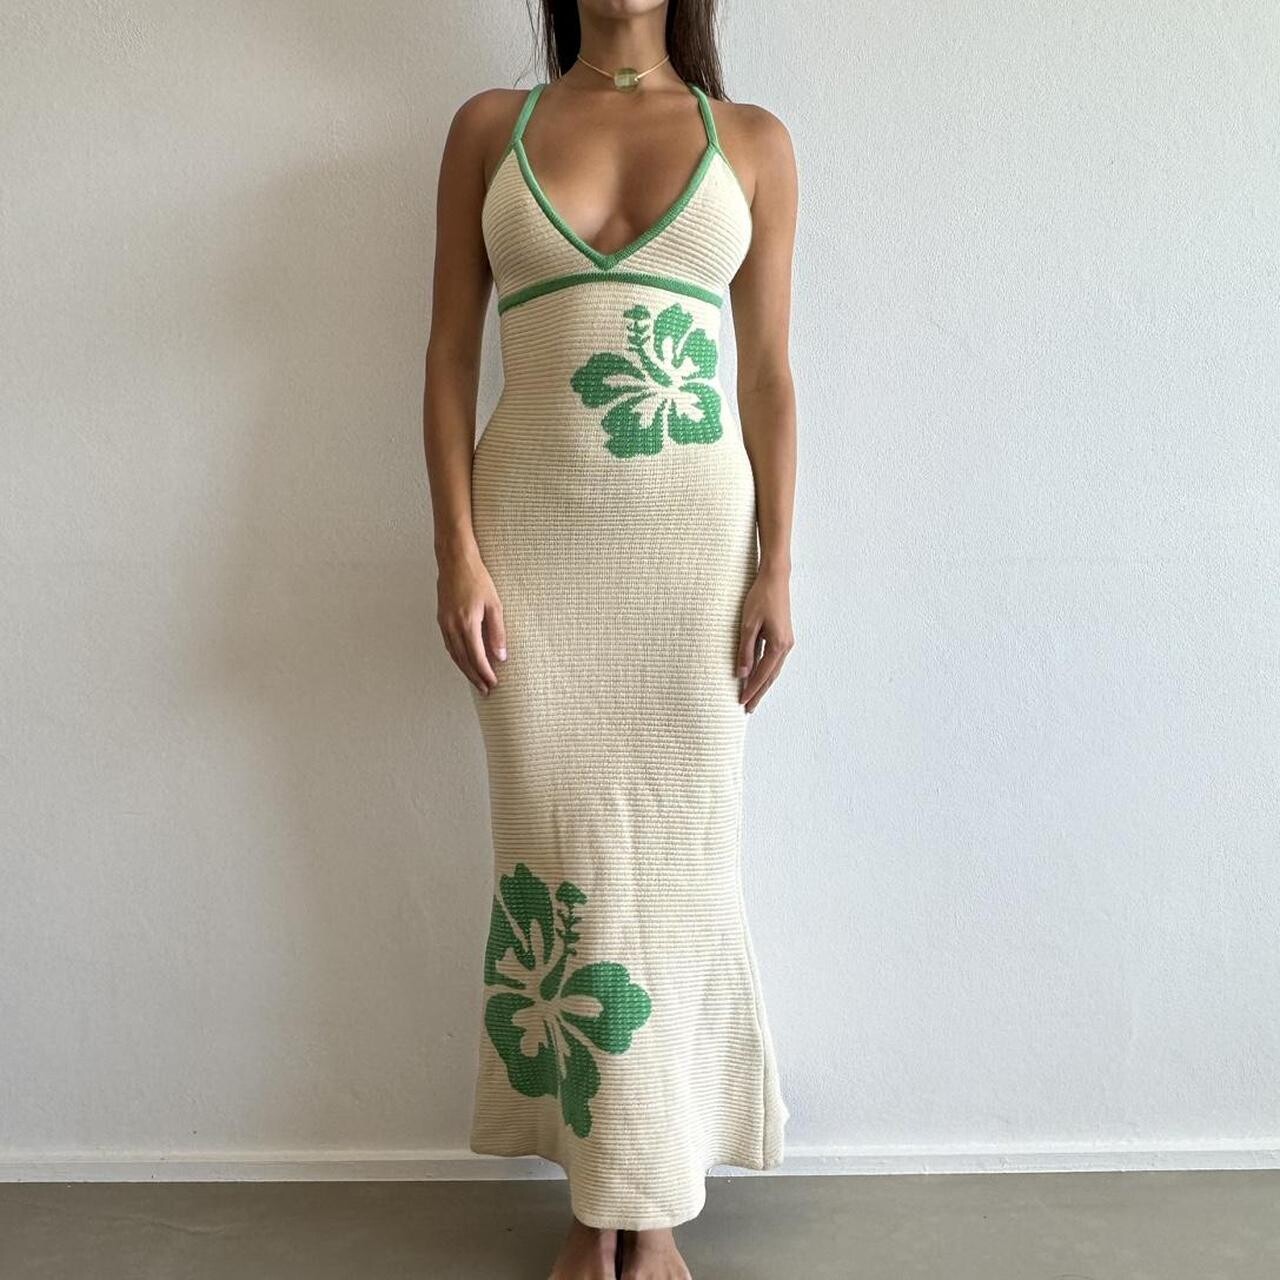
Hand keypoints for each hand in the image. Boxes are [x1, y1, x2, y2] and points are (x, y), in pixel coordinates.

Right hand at [436, 544, 505, 694]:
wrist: (455, 561)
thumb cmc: (477, 579)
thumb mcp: (495, 604)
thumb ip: (498, 632)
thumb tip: (501, 655)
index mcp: (467, 623)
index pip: (476, 657)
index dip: (485, 673)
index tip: (493, 683)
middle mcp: (452, 626)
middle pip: (463, 660)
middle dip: (475, 677)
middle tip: (485, 690)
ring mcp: (444, 623)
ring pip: (453, 655)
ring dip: (465, 670)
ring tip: (476, 680)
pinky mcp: (441, 619)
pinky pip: (448, 645)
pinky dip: (456, 657)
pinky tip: (463, 661)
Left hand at [736, 564, 794, 712]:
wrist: (775, 579)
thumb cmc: (760, 598)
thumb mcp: (748, 625)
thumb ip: (745, 650)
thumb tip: (742, 673)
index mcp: (778, 645)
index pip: (762, 674)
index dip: (751, 689)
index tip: (742, 702)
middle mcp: (786, 646)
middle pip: (770, 676)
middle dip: (759, 693)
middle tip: (748, 708)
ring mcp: (786, 641)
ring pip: (773, 670)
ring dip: (763, 684)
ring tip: (752, 697)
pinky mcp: (783, 636)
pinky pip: (774, 660)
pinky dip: (766, 671)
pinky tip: (758, 676)